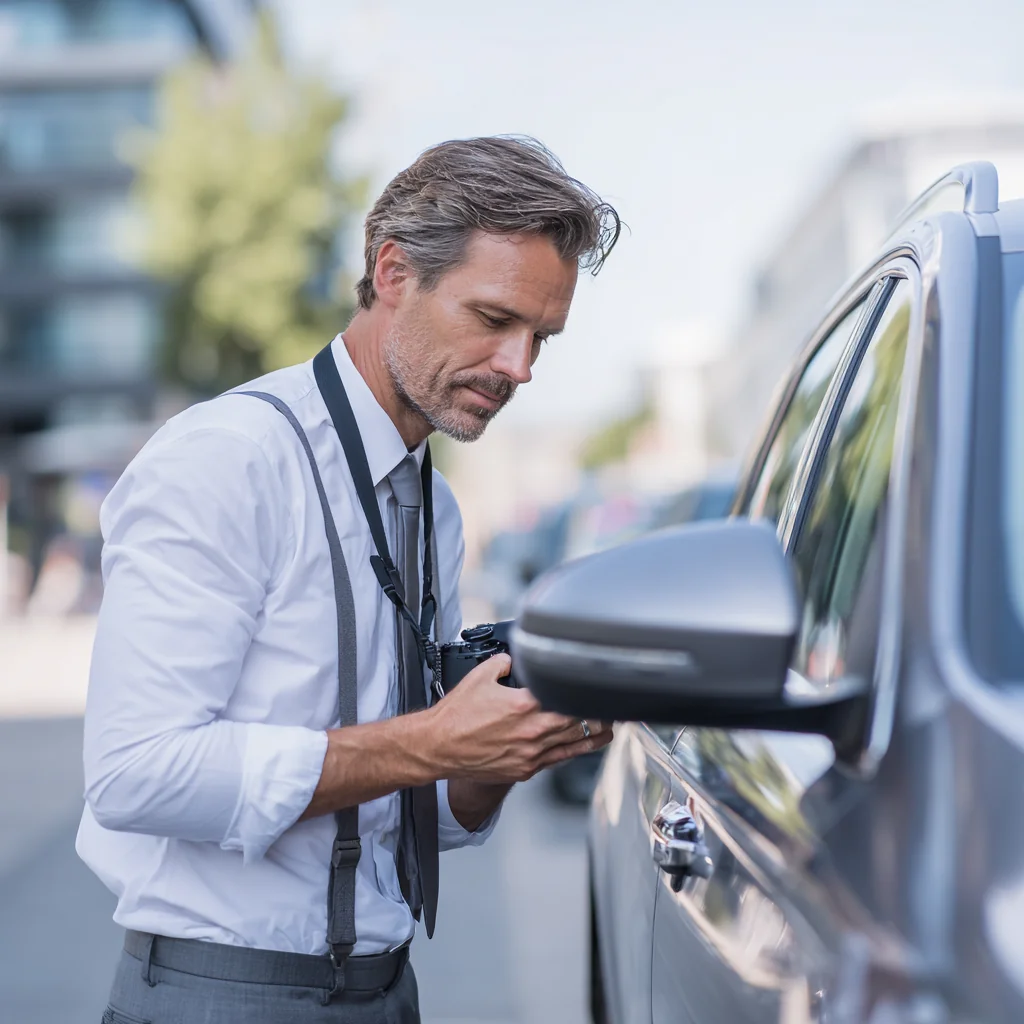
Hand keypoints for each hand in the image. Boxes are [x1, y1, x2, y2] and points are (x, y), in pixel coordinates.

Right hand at [427, 654, 612, 784]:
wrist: (437, 747)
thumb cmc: (456, 715)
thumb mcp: (480, 675)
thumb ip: (505, 663)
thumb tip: (516, 658)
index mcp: (524, 705)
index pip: (568, 696)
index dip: (586, 690)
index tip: (598, 684)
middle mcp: (532, 732)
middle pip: (581, 722)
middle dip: (600, 713)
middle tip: (612, 705)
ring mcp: (531, 755)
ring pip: (576, 745)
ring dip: (596, 735)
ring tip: (609, 726)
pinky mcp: (526, 770)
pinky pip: (559, 760)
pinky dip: (574, 750)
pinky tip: (583, 745)